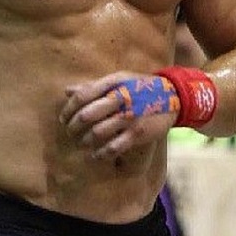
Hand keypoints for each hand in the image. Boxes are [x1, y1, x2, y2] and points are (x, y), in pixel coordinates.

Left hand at [59, 71, 174, 159]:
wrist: (172, 96)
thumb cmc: (139, 86)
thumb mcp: (118, 79)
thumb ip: (93, 86)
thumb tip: (67, 91)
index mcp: (113, 83)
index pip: (82, 96)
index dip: (68, 109)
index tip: (63, 118)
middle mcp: (120, 99)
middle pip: (86, 115)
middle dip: (73, 127)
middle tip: (69, 132)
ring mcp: (129, 117)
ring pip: (97, 133)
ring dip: (84, 141)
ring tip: (81, 143)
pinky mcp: (138, 134)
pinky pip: (113, 148)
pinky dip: (100, 154)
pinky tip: (95, 156)